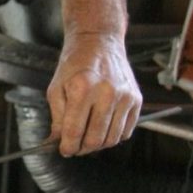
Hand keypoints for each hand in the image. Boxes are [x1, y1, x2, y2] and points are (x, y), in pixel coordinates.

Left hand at [46, 32, 141, 156]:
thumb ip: (57, 117)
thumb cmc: (74, 64)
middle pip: (95, 139)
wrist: (98, 42)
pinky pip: (126, 131)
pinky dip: (113, 136)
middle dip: (82, 149)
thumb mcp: (56, 87)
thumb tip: (58, 141)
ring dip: (98, 145)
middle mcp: (106, 93)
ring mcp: (124, 97)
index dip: (68, 146)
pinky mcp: (136, 99)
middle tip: (74, 147)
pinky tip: (102, 128)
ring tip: (87, 138)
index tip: (64, 151)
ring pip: (112, 139)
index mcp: (82, 88)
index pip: (75, 130)